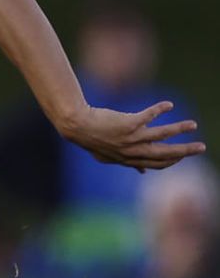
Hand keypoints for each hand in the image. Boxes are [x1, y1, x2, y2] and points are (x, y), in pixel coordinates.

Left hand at [57, 102, 205, 170]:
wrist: (76, 125)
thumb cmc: (91, 139)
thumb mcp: (107, 157)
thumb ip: (127, 163)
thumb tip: (143, 172)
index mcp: (129, 159)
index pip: (157, 164)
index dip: (173, 161)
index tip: (185, 156)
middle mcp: (132, 151)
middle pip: (165, 153)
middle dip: (185, 151)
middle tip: (201, 147)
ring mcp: (131, 137)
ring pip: (162, 134)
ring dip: (180, 129)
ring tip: (193, 124)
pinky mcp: (128, 123)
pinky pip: (149, 116)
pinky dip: (160, 110)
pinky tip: (169, 105)